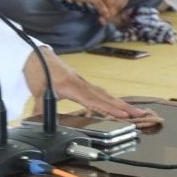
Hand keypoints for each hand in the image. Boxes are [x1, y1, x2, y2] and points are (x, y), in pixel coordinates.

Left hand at [23, 51, 160, 124]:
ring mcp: (82, 82)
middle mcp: (81, 83)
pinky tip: (117, 104)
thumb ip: (40, 108)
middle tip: (143, 115)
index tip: (125, 115)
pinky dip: (110, 99)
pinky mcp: (80, 81)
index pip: (94, 100)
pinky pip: (98, 91)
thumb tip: (39, 123)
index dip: (110, 109)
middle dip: (125, 107)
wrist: (34, 53)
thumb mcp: (37, 90)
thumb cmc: (37, 70)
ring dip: (120, 104)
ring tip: (136, 112)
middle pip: (106, 97)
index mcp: (72, 86)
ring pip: (105, 94)